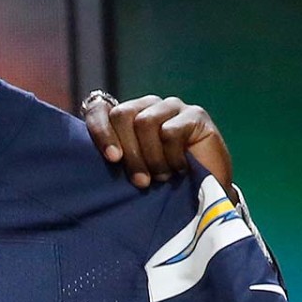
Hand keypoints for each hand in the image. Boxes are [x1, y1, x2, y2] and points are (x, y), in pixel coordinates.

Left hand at [82, 94, 233, 200]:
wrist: (204, 195)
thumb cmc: (161, 185)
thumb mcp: (132, 172)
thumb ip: (115, 159)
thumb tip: (97, 160)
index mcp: (125, 118)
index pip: (98, 110)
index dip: (99, 130)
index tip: (111, 158)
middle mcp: (146, 106)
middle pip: (122, 115)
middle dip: (129, 152)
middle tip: (140, 181)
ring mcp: (171, 107)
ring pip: (145, 122)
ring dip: (151, 157)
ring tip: (162, 176)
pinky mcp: (194, 114)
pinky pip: (171, 131)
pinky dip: (172, 156)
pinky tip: (180, 168)